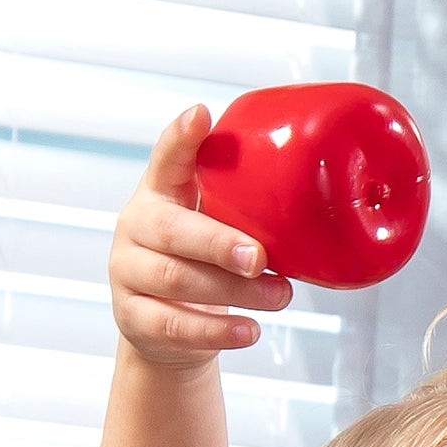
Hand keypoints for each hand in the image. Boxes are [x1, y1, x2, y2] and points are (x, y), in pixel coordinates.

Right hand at [109, 109, 294, 371]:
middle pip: (170, 230)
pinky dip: (217, 331)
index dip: (180, 139)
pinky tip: (249, 331)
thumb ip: (242, 213)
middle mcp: (136, 228)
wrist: (163, 330)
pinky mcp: (134, 319)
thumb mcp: (212, 228)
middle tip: (259, 258)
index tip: (201, 115)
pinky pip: (175, 326)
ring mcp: (128, 274)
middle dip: (218, 243)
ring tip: (279, 297)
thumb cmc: (200, 267)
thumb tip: (318, 208)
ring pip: (177, 281)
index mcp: (158, 194)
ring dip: (233, 292)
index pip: (165, 159)